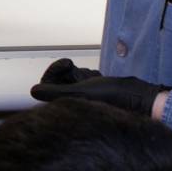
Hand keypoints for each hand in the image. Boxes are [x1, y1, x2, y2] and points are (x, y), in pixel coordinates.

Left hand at [29, 58, 163, 117]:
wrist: (139, 99)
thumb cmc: (112, 98)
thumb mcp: (81, 93)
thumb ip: (55, 92)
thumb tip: (33, 91)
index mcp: (67, 106)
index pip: (47, 85)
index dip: (54, 72)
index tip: (67, 64)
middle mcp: (73, 102)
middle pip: (57, 81)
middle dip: (66, 70)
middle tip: (73, 66)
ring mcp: (82, 97)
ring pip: (70, 78)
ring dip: (77, 72)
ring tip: (90, 75)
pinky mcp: (92, 92)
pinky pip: (82, 79)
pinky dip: (87, 74)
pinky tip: (97, 77)